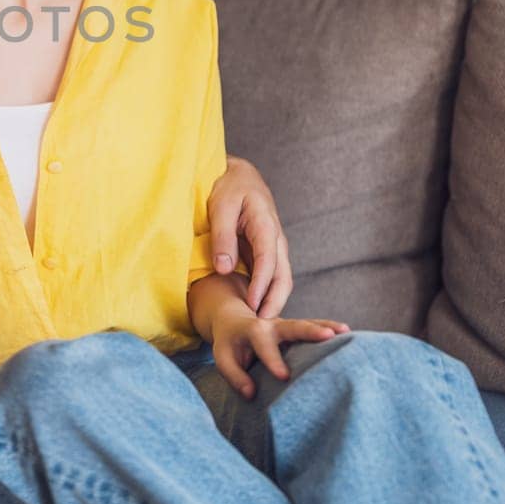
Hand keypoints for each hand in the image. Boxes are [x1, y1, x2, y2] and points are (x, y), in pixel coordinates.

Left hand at [209, 156, 292, 317]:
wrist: (240, 176)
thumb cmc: (228, 187)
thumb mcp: (221, 207)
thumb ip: (222, 237)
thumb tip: (223, 269)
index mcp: (266, 225)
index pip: (267, 261)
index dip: (261, 286)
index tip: (253, 306)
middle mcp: (276, 238)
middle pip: (283, 276)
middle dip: (275, 302)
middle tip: (264, 328)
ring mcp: (274, 246)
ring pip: (281, 279)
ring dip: (274, 301)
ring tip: (261, 326)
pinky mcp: (268, 251)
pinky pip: (272, 276)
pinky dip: (268, 294)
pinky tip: (257, 310)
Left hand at [211, 313, 350, 399]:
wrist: (234, 320)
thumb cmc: (229, 344)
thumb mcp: (223, 358)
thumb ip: (235, 376)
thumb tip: (251, 394)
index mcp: (253, 331)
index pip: (263, 345)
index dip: (273, 360)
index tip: (284, 376)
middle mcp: (272, 324)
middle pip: (292, 326)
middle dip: (310, 331)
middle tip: (328, 336)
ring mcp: (287, 325)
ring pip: (308, 324)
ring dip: (326, 326)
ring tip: (346, 332)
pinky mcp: (296, 330)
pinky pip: (315, 326)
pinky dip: (330, 328)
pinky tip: (347, 333)